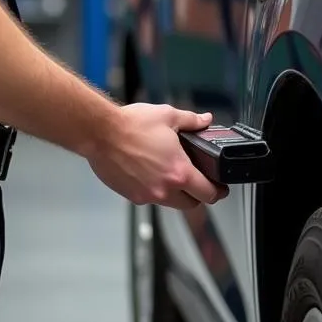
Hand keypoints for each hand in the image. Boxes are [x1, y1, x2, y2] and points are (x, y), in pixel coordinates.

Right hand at [86, 102, 228, 209]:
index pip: (208, 194)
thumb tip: (205, 120)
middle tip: (198, 182)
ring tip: (171, 174)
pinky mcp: (132, 196)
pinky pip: (151, 198)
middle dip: (198, 195)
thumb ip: (191, 121)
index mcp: (179, 171)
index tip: (220, 188)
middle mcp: (165, 189)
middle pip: (191, 205)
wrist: (101, 133)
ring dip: (176, 194)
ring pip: (171, 203)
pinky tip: (150, 173)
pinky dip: (155, 190)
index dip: (218, 192)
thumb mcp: (167, 116)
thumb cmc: (131, 125)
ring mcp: (148, 195)